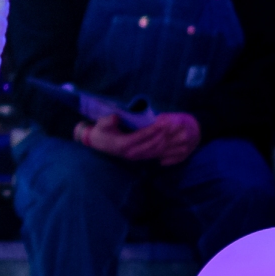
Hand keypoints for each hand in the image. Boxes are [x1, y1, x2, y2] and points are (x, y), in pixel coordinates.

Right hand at [76, 112, 200, 163]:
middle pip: (153, 145)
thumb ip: (107, 121)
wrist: (97, 143)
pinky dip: (167, 149)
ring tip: (177, 132)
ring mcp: (137, 156)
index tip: (163, 121)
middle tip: (174, 125)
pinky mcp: (141, 157)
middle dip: (165, 135)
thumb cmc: (100, 132)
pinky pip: (157, 154)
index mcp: (123, 144)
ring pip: (157, 151)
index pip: (142, 137)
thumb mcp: (100, 125)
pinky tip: (174, 143)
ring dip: (169, 142)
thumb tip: (115, 118)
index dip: (153, 129)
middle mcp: (132, 153)